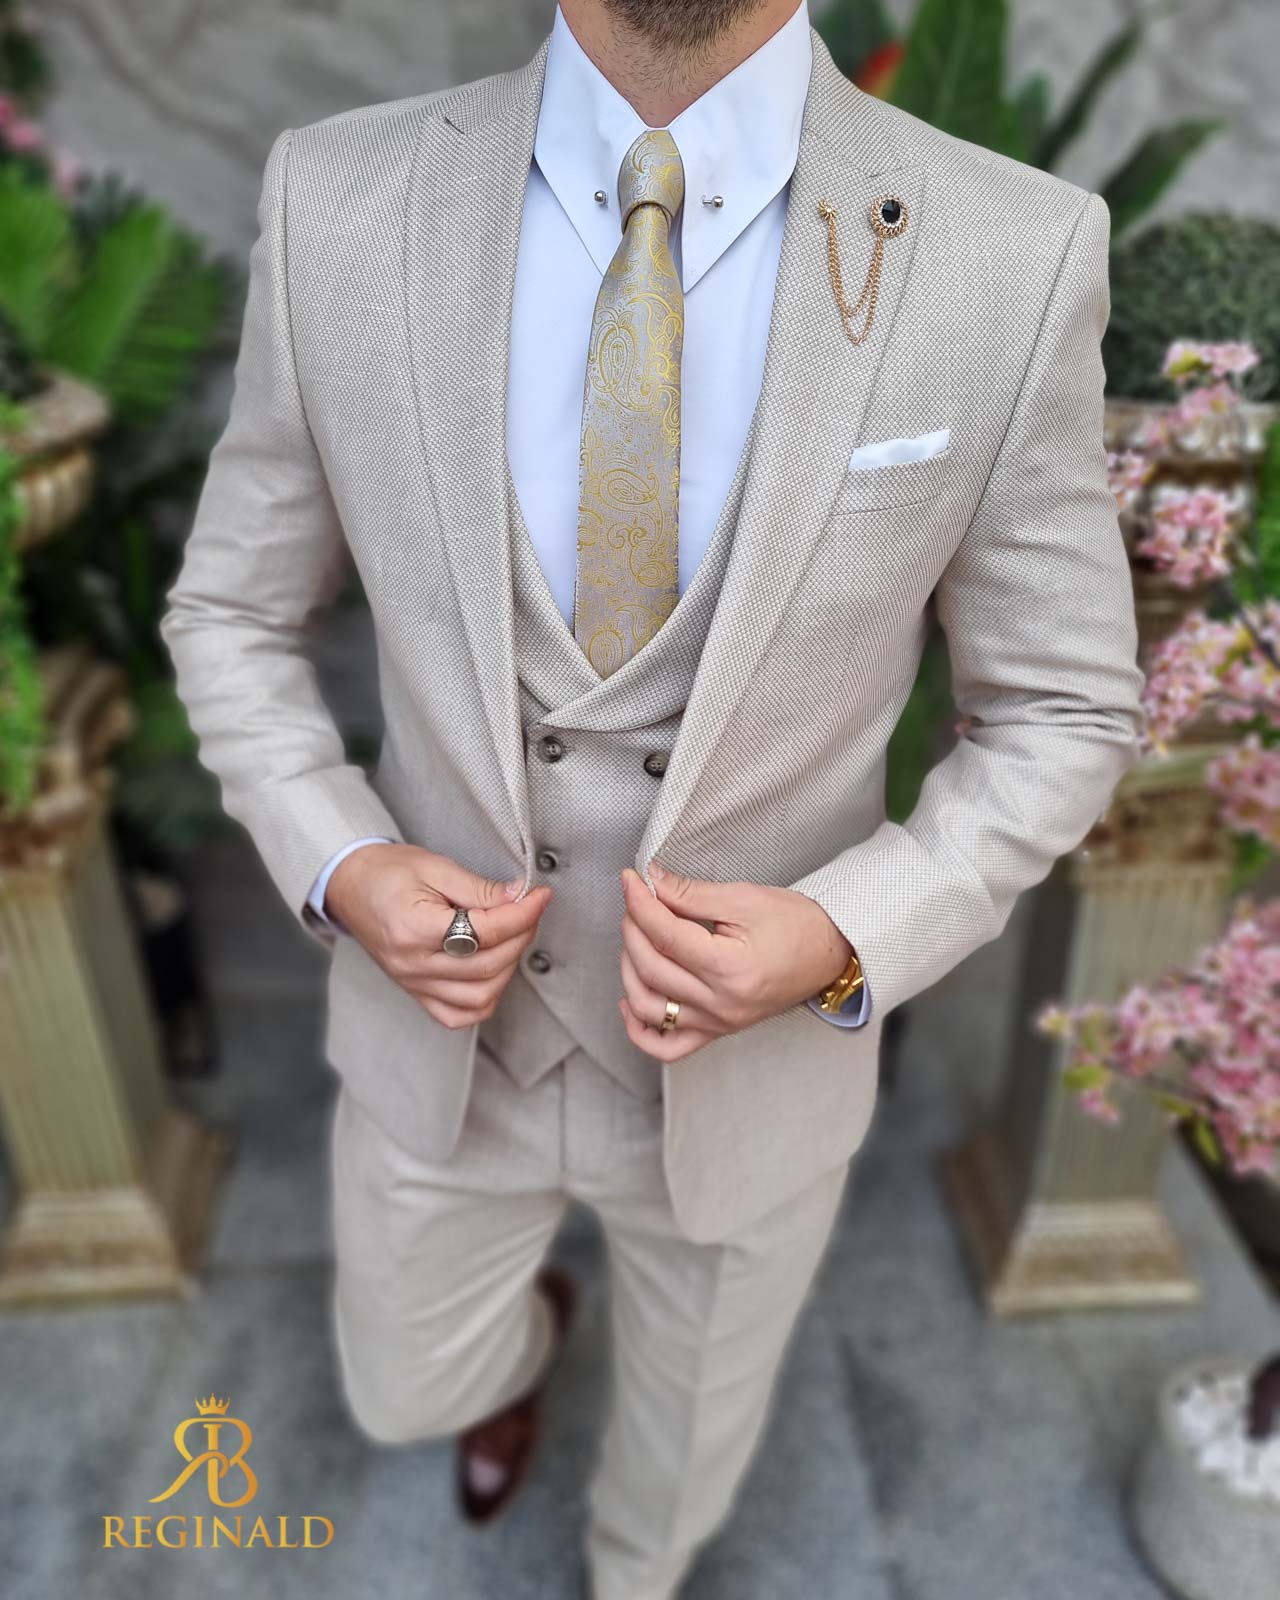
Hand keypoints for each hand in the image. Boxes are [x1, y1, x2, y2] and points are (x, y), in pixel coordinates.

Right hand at [326, 843, 552, 1029]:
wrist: (351, 886)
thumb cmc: (388, 873)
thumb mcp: (434, 867)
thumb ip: (479, 888)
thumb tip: (519, 898)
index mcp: (413, 928)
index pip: (484, 932)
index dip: (522, 914)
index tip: (540, 896)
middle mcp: (413, 965)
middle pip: (487, 966)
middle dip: (521, 936)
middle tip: (530, 910)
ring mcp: (413, 984)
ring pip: (479, 996)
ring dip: (509, 967)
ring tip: (514, 935)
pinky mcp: (416, 992)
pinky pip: (457, 1015)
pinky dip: (484, 1000)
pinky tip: (494, 971)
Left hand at [617, 860, 853, 1060]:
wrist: (829, 952)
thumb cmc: (796, 924)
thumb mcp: (744, 898)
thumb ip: (691, 893)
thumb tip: (652, 882)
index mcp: (730, 968)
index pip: (665, 935)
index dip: (640, 904)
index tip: (631, 881)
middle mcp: (722, 1004)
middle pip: (651, 968)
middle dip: (633, 928)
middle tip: (636, 901)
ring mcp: (718, 1023)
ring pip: (650, 1008)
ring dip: (629, 970)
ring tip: (635, 938)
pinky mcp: (717, 1031)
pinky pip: (668, 1047)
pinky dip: (640, 1030)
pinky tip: (630, 1001)